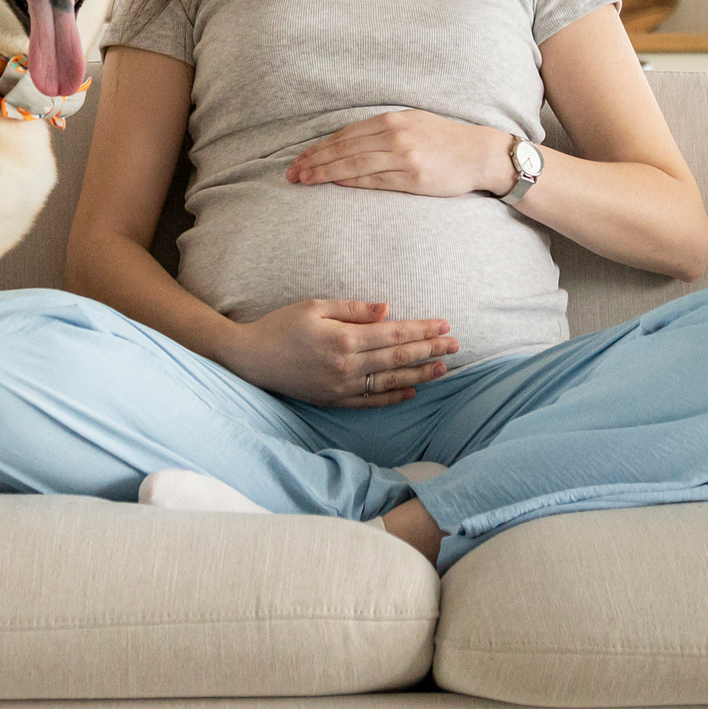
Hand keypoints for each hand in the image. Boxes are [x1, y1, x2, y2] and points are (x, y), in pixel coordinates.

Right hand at [224, 299, 458, 405]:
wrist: (251, 359)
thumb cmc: (281, 326)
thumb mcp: (314, 307)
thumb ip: (353, 310)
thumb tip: (388, 310)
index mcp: (344, 339)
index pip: (395, 334)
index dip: (423, 329)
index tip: (445, 325)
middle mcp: (347, 366)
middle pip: (398, 357)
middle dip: (430, 350)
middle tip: (456, 344)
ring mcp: (342, 387)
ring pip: (391, 382)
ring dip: (420, 374)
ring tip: (443, 368)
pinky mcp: (334, 400)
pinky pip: (372, 401)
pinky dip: (395, 398)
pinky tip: (412, 392)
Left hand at [286, 109, 512, 197]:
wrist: (480, 154)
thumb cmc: (445, 140)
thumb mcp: (413, 123)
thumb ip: (383, 130)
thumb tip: (348, 143)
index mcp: (392, 120)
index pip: (344, 135)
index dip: (319, 148)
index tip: (299, 159)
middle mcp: (395, 135)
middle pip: (343, 148)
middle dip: (313, 161)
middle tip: (291, 173)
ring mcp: (404, 156)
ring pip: (353, 164)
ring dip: (324, 173)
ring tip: (304, 181)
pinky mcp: (413, 178)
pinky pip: (374, 180)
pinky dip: (350, 181)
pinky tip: (333, 183)